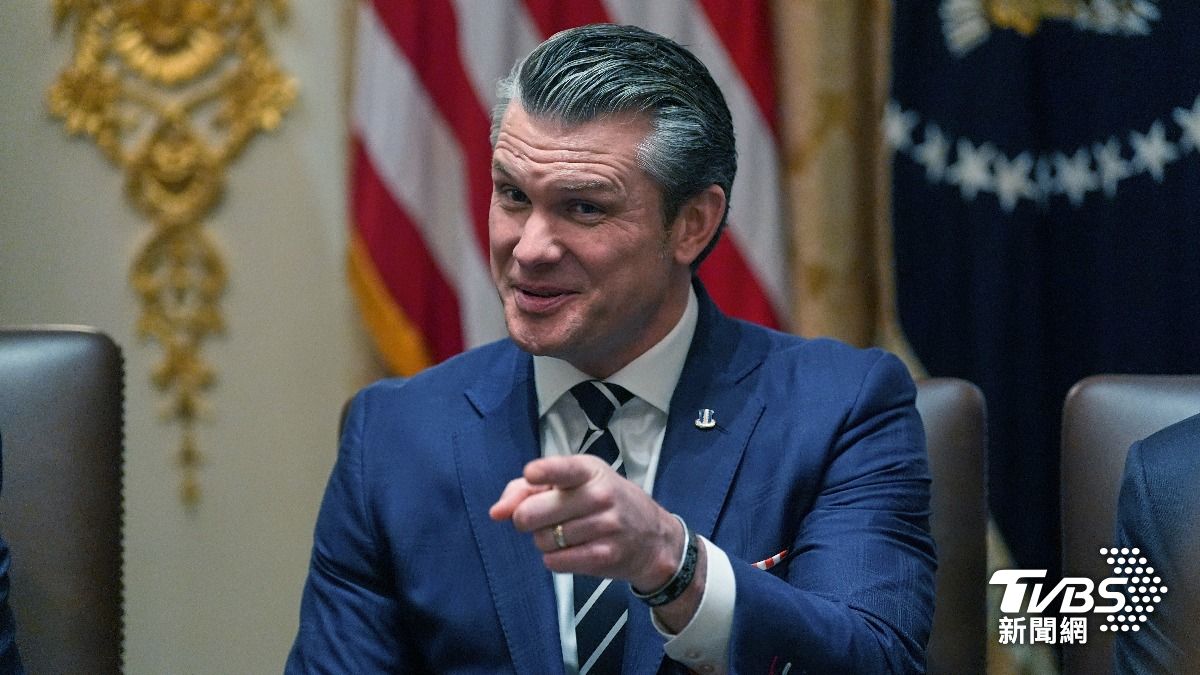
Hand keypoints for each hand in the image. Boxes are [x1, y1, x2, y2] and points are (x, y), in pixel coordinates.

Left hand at [489, 455, 680, 590]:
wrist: (653, 538)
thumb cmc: (603, 502)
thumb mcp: (574, 482)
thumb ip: (529, 489)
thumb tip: (496, 512)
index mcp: (589, 470)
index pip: (563, 468)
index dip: (543, 472)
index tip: (532, 474)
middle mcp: (600, 495)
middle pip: (534, 513)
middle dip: (525, 519)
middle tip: (537, 519)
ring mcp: (606, 526)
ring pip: (543, 540)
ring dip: (545, 540)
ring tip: (564, 534)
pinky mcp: (605, 556)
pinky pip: (556, 562)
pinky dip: (554, 559)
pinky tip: (570, 550)